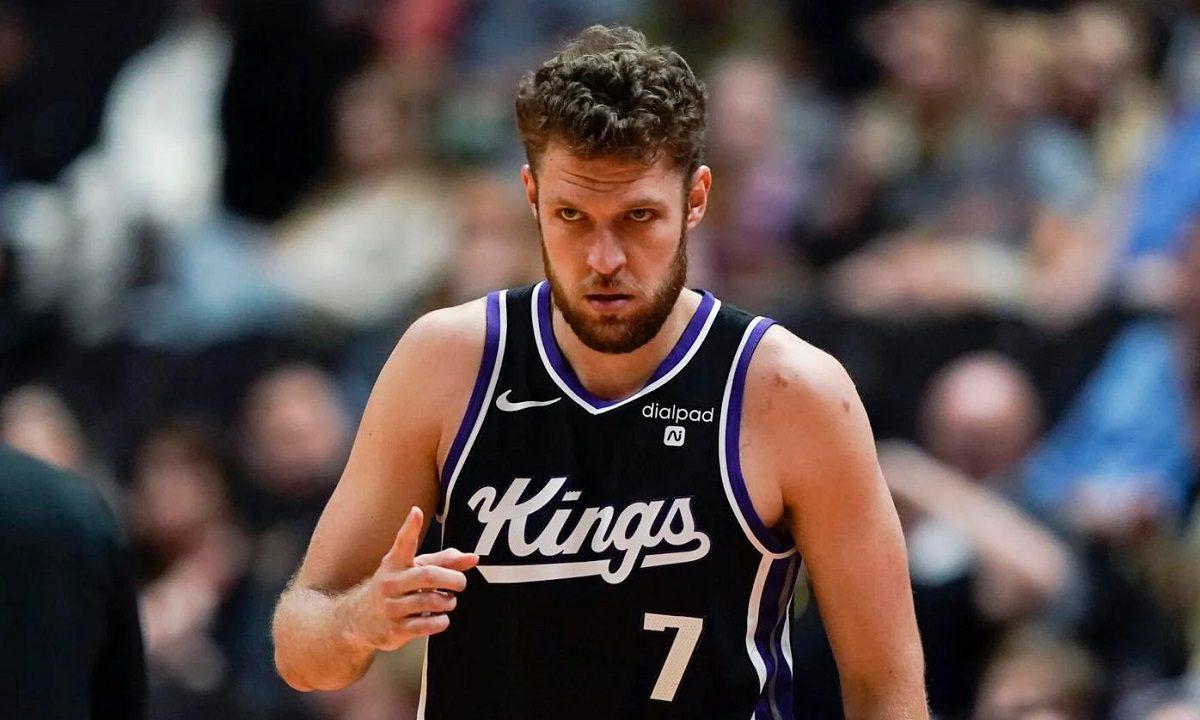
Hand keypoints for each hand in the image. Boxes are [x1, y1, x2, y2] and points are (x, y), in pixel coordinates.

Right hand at [346, 506, 478, 651]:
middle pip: (428, 575)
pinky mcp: (395, 629)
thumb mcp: (414, 569)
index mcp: (395, 562)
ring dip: (448, 602)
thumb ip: (444, 561)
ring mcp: (391, 606)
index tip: (416, 512)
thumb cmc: (396, 586)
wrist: (359, 618)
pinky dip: (441, 621)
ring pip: (431, 601)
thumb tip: (473, 558)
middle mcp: (391, 582)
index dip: (411, 527)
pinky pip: (427, 625)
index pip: (403, 543)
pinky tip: (440, 618)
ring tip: (448, 601)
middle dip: (453, 579)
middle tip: (461, 583)